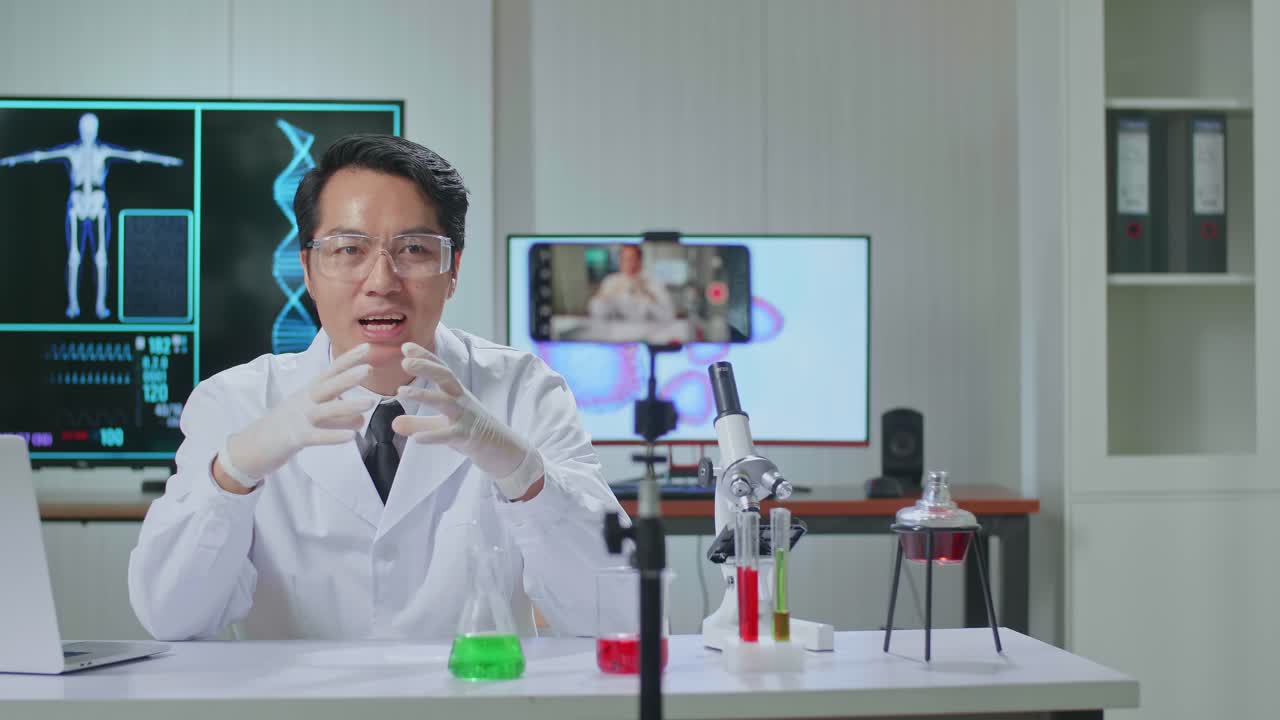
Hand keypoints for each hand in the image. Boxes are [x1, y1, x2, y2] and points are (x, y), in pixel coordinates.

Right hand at [217, 343, 376, 488]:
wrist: (250, 447)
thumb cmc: (285, 428)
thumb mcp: (312, 418)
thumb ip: (337, 418)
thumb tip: (361, 420)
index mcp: (308, 392)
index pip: (331, 371)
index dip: (348, 359)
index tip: (367, 347)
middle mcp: (304, 401)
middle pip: (328, 386)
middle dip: (348, 376)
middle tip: (368, 368)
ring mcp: (299, 418)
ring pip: (326, 410)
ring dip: (348, 406)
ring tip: (370, 403)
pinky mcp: (295, 438)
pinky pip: (317, 436)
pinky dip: (334, 435)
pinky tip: (351, 437)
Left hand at [392, 342, 543, 499]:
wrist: (501, 450)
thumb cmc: (471, 432)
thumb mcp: (442, 426)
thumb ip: (418, 423)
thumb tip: (394, 423)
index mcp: (456, 393)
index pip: (440, 369)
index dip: (424, 357)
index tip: (405, 347)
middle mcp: (461, 400)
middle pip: (445, 377)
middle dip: (426, 367)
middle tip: (405, 361)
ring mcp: (466, 417)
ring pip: (445, 402)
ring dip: (424, 395)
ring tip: (401, 391)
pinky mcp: (468, 437)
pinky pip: (450, 434)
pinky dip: (433, 435)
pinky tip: (416, 439)